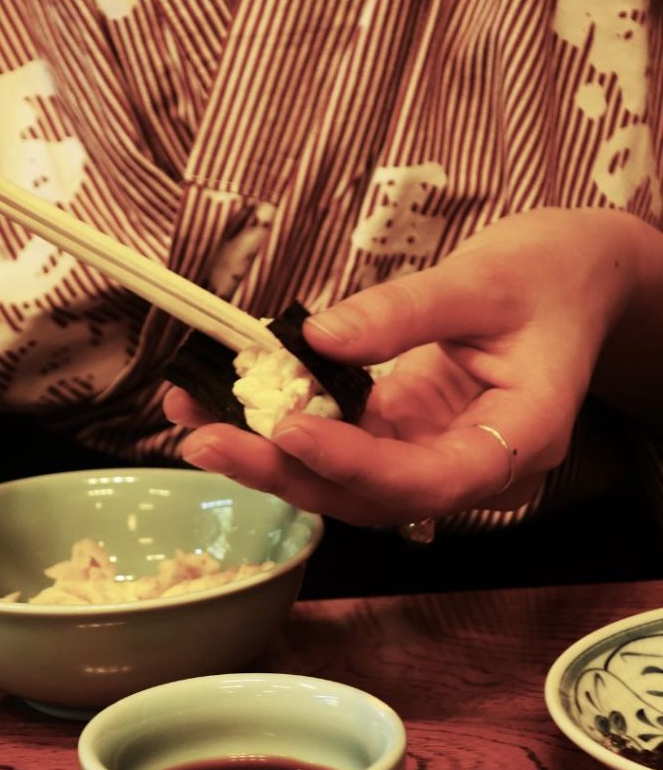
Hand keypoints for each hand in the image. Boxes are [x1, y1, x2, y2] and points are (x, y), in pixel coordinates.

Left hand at [165, 208, 640, 524]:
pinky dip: (279, 425)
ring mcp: (428, 452)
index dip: (357, 466)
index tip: (290, 429)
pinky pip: (335, 442)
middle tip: (204, 438)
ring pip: (340, 479)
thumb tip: (317, 339)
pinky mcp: (399, 432)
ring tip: (194, 419)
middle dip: (283, 471)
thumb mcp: (488, 278)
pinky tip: (224, 401)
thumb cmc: (554, 275)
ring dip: (266, 455)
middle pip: (368, 494)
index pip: (433, 479)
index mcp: (517, 440)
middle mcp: (468, 465)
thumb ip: (407, 311)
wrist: (575, 279)